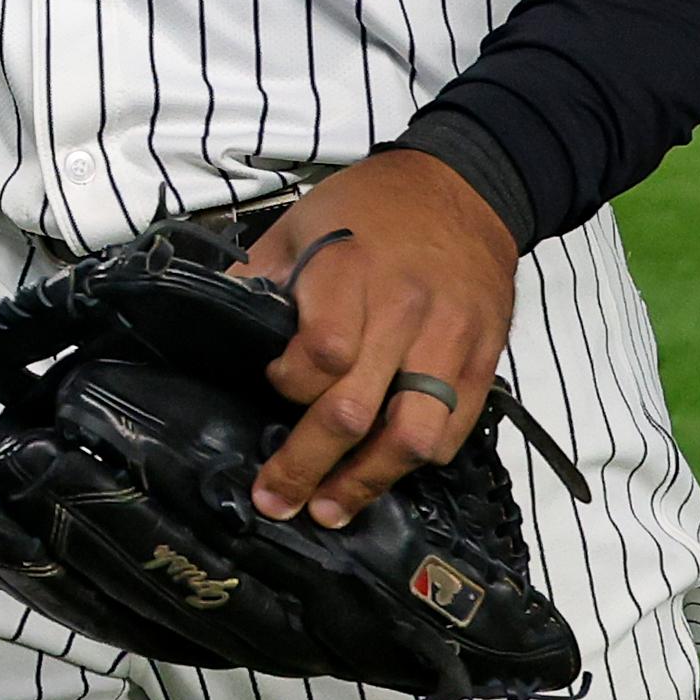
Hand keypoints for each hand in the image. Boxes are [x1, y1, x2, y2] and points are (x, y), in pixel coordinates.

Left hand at [242, 146, 521, 528]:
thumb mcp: (301, 222)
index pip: (321, 355)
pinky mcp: (484, 361)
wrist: (466, 189)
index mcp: (350, 272)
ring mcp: (450, 343)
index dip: (289, 384)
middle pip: (357, 410)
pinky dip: (418, 460)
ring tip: (330, 510)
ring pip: (413, 436)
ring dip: (368, 482)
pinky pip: (455, 430)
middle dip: (309, 465)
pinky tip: (385, 474)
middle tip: (277, 501)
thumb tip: (215, 321)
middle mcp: (403, 313)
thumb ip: (261, 276)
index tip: (271, 386)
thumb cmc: (371, 207)